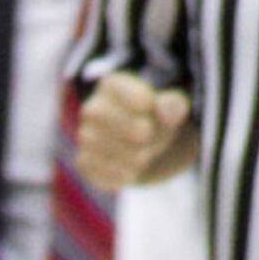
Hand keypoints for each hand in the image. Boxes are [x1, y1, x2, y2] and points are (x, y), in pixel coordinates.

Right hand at [70, 75, 193, 192]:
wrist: (143, 143)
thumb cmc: (155, 119)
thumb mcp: (169, 108)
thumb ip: (173, 105)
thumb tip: (168, 108)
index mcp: (112, 86)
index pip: (117, 87)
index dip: (137, 97)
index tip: (150, 106)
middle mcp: (92, 109)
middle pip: (105, 116)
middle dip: (135, 130)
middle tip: (149, 135)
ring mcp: (85, 136)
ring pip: (104, 148)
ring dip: (132, 156)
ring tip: (145, 153)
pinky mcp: (85, 162)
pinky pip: (100, 171)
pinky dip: (121, 174)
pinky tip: (132, 169)